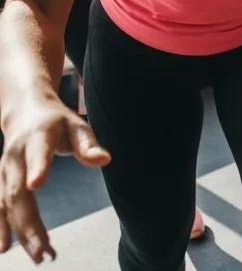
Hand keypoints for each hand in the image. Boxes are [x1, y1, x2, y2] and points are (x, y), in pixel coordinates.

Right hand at [0, 97, 109, 262]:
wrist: (25, 112)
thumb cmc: (58, 122)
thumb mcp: (77, 126)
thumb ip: (88, 144)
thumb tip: (104, 160)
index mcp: (38, 136)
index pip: (38, 152)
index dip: (37, 167)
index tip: (36, 184)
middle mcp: (15, 156)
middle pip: (19, 191)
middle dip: (29, 221)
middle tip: (44, 249)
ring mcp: (3, 171)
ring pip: (6, 205)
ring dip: (17, 232)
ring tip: (36, 256)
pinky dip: (3, 229)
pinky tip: (6, 249)